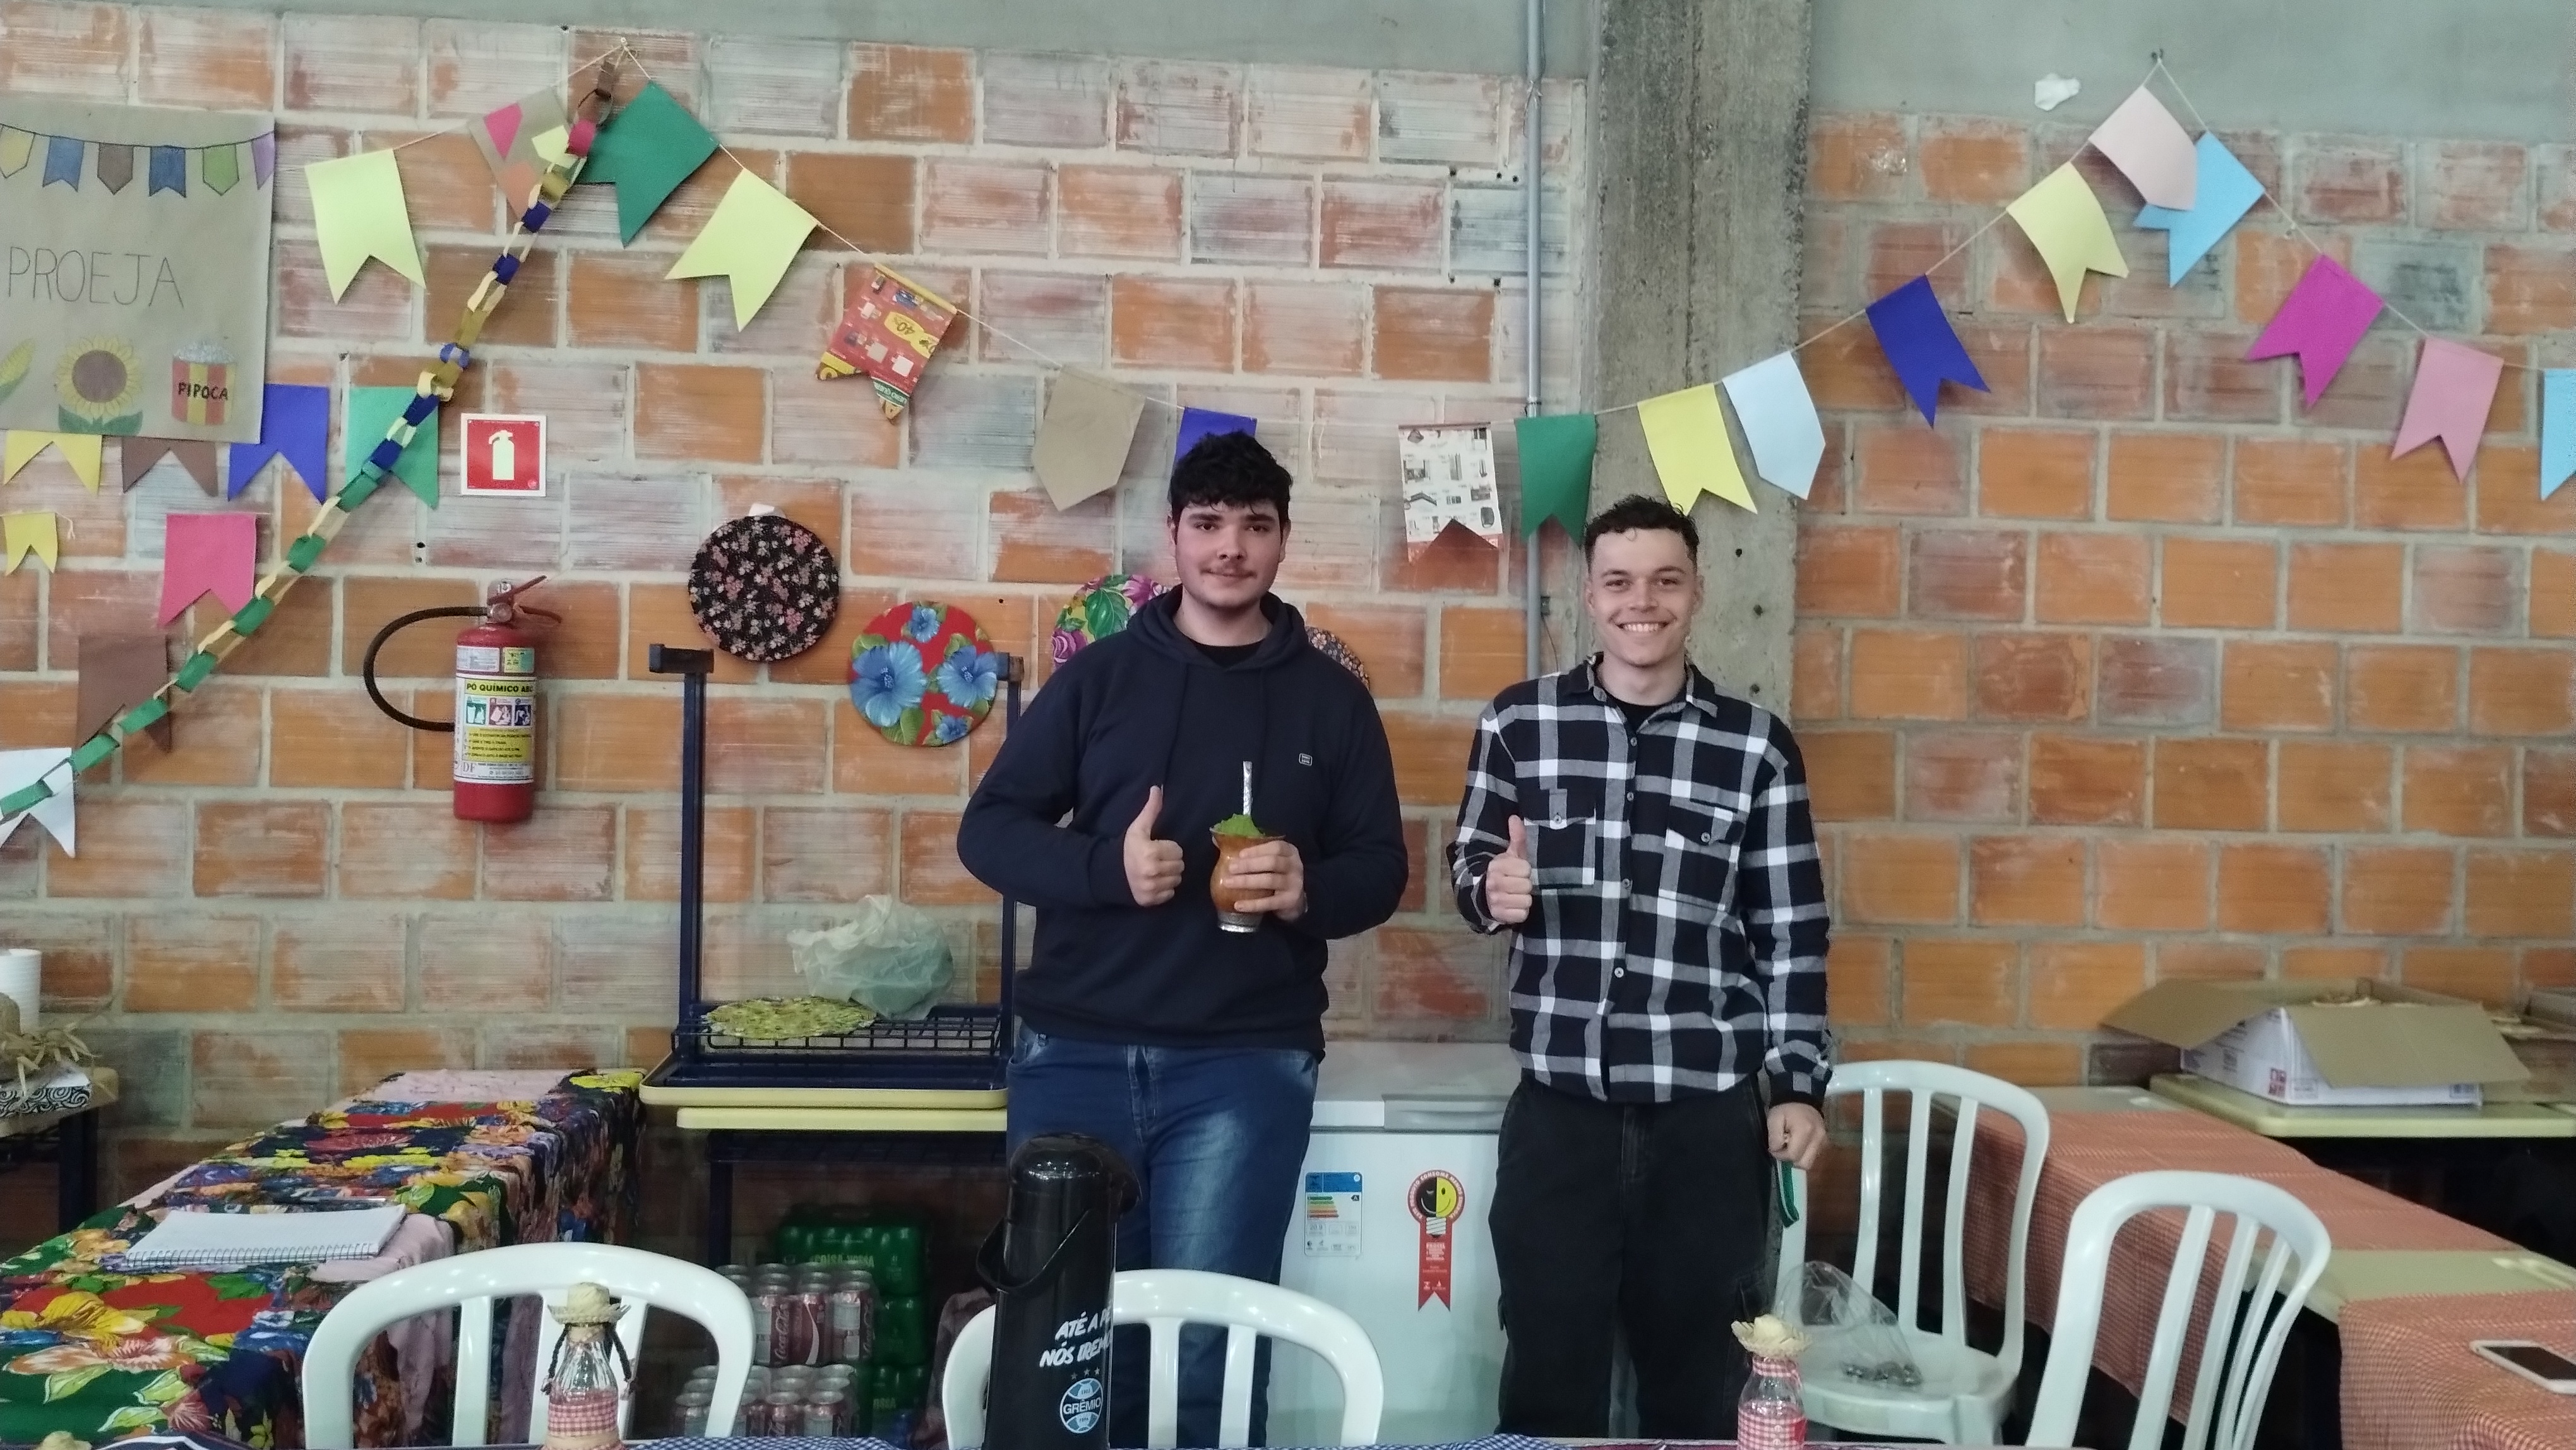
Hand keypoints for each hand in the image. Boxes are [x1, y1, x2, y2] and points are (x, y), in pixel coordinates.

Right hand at [1124, 787, 1183, 905]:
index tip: (1157, 849)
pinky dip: (1164, 889)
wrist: (1110, 873)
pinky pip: (1170, 894)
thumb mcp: (1138, 828)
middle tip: (1158, 860)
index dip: (1168, 848)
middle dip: (1171, 861)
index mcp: (1150, 853)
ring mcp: (1151, 888)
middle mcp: (1152, 872)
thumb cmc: (1127, 849)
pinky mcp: (1151, 900)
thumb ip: (1151, 810)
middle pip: (1180, 866)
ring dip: (1169, 875)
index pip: (1178, 851)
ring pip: (1177, 880)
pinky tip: (1154, 882)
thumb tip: (1157, 788)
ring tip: (1156, 870)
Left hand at [1220, 839, 1305, 920]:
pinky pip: (1269, 902)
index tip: (1240, 854)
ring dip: (1247, 881)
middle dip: (1249, 865)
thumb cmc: (1277, 875)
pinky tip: (1238, 905)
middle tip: (1231, 868)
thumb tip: (1217, 840)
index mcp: (1290, 852)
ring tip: (1229, 883)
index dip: (1258, 850)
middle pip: (1272, 862)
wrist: (1295, 901)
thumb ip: (1251, 853)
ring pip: (1269, 880)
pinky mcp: (1290, 901)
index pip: (1276, 847)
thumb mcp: (1270, 861)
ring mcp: (1294, 884)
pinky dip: (1253, 904)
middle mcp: (1295, 866)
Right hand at [1483, 817, 1533, 925]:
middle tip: (1517, 884)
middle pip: (1527, 886)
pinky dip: (1520, 912)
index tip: (1519, 871)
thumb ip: (1516, 837)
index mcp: (1496, 866)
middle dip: (1525, 885)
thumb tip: (1515, 817)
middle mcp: (1494, 883)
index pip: (1526, 869)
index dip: (1525, 870)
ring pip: (1526, 901)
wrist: (1484, 896)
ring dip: (1524, 899)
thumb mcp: (1510, 854)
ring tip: (1516, 895)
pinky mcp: (1499, 916)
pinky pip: (1521, 915)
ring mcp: (1495, 901)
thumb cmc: (1504, 872)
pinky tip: (1514, 907)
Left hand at [1768, 1102, 1826, 1171]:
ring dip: (1798, 1158)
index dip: (1781, 1155)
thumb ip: (1774, 1138)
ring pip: (1810, 1162)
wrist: (1801, 1097)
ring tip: (1791, 1146)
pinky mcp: (1825, 1142)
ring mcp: (1823, 1140)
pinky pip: (1814, 1156)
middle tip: (1783, 1148)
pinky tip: (1798, 1144)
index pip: (1793, 1155)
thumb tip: (1777, 1151)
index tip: (1775, 1147)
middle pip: (1804, 1164)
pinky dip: (1804, 1154)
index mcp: (1805, 1131)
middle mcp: (1818, 1138)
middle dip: (1791, 1159)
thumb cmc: (1785, 1108)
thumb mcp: (1773, 1119)